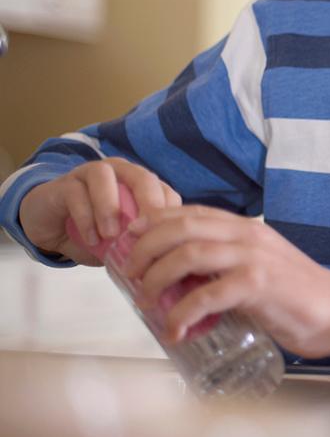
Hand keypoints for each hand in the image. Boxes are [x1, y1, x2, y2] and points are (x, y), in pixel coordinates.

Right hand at [18, 158, 180, 264]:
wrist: (50, 227)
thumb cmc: (93, 232)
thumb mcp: (121, 242)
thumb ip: (139, 244)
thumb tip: (161, 264)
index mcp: (141, 185)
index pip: (166, 192)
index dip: (171, 215)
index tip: (170, 242)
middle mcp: (119, 172)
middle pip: (141, 177)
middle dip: (148, 204)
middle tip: (147, 232)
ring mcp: (89, 173)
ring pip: (105, 176)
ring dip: (110, 207)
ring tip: (111, 235)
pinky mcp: (64, 184)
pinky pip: (76, 193)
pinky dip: (86, 217)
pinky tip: (90, 239)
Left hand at [121, 206, 329, 357]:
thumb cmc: (297, 297)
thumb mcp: (259, 269)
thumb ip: (227, 268)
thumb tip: (182, 284)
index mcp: (246, 228)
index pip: (189, 212)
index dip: (152, 223)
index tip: (131, 242)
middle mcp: (248, 235)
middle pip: (180, 228)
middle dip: (145, 249)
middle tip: (133, 275)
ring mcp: (254, 258)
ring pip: (187, 255)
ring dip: (157, 278)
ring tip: (147, 301)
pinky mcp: (259, 286)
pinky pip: (206, 295)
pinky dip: (182, 314)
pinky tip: (175, 330)